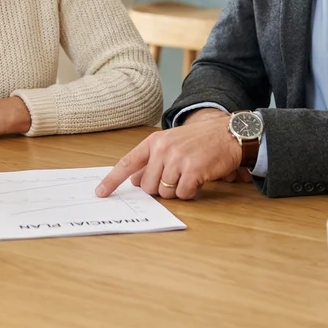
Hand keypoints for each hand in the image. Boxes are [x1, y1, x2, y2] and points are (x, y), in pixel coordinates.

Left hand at [95, 110, 244, 199]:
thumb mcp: (171, 144)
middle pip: (147, 186)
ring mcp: (177, 160)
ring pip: (165, 192)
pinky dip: (190, 192)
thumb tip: (134, 181)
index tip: (100, 192)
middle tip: (175, 177)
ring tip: (188, 175)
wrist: (227, 133)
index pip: (127, 163)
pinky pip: (183, 194)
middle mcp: (162, 149)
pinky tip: (198, 179)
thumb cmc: (199, 140)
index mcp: (154, 142)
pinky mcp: (193, 171)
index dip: (112, 180)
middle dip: (159, 188)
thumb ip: (151, 161)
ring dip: (176, 190)